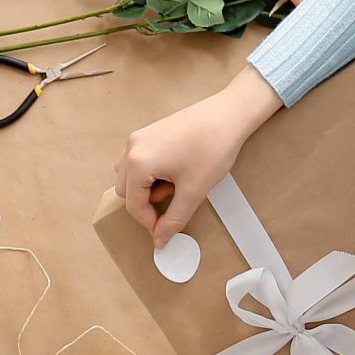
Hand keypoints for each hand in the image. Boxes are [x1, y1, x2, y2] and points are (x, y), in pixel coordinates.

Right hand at [117, 70, 282, 247]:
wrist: (229, 115)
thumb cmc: (213, 147)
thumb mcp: (193, 191)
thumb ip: (174, 219)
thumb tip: (160, 239)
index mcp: (138, 162)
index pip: (133, 205)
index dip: (150, 223)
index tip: (166, 230)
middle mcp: (132, 147)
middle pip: (126, 190)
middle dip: (147, 202)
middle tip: (175, 200)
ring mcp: (139, 137)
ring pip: (130, 175)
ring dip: (148, 187)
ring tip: (176, 183)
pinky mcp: (149, 132)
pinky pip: (139, 160)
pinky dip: (151, 172)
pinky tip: (176, 170)